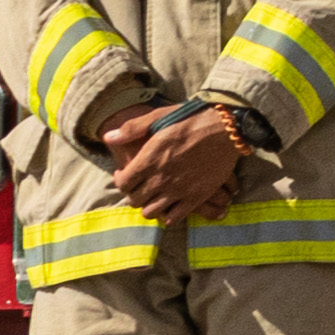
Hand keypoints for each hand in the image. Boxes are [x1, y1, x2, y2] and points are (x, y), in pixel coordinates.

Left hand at [117, 103, 254, 223]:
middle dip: (133, 194)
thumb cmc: (192, 118)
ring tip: (153, 197)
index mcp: (149, 159)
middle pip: (135, 200)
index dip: (121, 180)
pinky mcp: (196, 197)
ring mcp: (179, 190)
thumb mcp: (159, 116)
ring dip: (149, 206)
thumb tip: (108, 137)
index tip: (125, 174)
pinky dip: (168, 215)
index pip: (123, 183)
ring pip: (151, 212)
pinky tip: (170, 205)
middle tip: (139, 186)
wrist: (226, 127)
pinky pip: (174, 218)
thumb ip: (132, 128)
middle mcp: (161, 178)